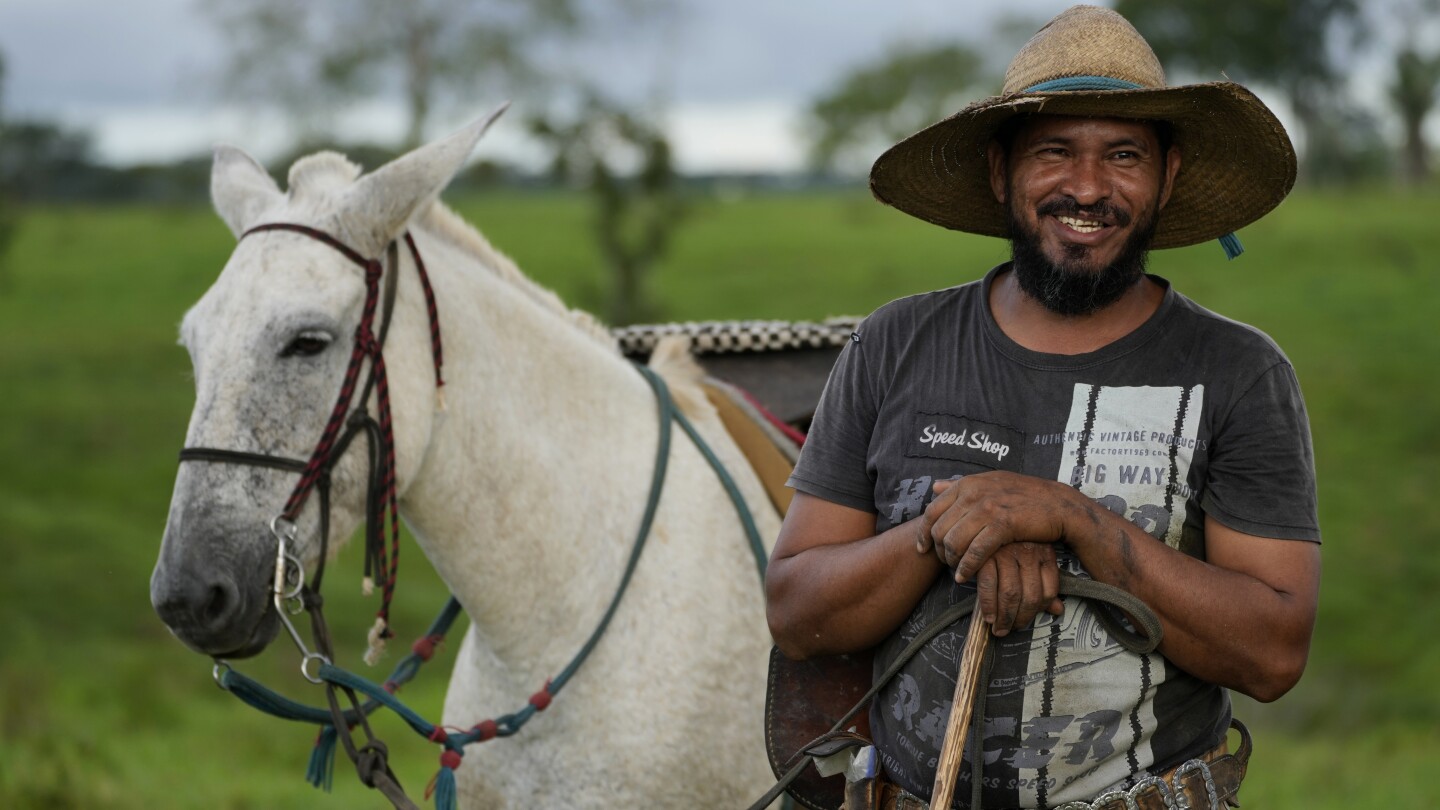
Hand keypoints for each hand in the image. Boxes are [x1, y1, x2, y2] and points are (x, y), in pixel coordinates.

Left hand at [917, 472, 1073, 581]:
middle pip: (940, 529)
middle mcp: (974, 493)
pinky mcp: (1004, 524)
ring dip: (951, 560)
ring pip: (953, 541)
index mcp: (968, 483)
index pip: (932, 510)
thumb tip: (935, 487)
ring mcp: (989, 508)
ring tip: (956, 570)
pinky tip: (965, 576)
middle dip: (939, 550)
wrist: (1058, 504)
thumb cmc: (1024, 496)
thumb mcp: (990, 483)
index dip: (923, 532)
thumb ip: (961, 486)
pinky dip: (967, 567)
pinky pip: (975, 551)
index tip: (922, 549)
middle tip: (945, 563)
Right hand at [975, 542, 1063, 635]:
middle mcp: (1029, 551)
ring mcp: (1007, 552)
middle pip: (1030, 596)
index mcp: (1045, 552)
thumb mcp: (1032, 558)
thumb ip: (1043, 584)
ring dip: (1004, 617)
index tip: (1024, 621)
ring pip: (1010, 594)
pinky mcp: (986, 553)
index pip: (1049, 591)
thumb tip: (1058, 610)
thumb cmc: (1008, 544)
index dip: (1037, 612)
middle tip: (1009, 630)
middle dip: (1019, 619)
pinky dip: (987, 605)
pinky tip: (986, 616)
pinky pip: (988, 586)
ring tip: (998, 628)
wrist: (980, 520)